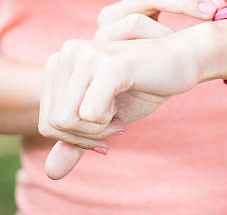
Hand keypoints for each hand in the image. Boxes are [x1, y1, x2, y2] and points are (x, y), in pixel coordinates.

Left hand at [39, 0, 226, 178]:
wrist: (179, 63)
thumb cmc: (141, 88)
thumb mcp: (102, 120)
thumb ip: (76, 141)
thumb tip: (52, 173)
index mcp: (59, 61)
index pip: (46, 122)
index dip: (76, 138)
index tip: (103, 126)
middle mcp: (67, 53)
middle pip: (54, 123)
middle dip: (87, 136)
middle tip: (114, 122)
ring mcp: (86, 56)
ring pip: (67, 120)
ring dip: (98, 129)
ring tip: (117, 113)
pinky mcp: (109, 66)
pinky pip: (89, 115)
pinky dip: (108, 122)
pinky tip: (123, 105)